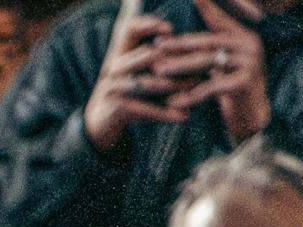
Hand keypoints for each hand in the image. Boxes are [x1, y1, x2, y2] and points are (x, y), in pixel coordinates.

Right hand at [80, 3, 185, 150]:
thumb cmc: (126, 94)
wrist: (98, 124)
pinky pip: (145, 108)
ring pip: (151, 82)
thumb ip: (154, 59)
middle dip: (178, 59)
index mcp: (119, 53)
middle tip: (203, 62)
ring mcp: (113, 87)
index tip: (171, 29)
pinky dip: (165, 113)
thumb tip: (191, 50)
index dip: (149, 25)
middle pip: (149, 55)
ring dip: (177, 86)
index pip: (130, 30)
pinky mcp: (115, 108)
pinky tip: (184, 116)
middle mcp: (114, 67)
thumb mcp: (134, 72)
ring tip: (198, 89)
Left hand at [153, 0, 270, 141]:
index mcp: (243, 37)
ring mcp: (249, 63)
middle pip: (208, 41)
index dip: (207, 9)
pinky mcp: (245, 83)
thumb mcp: (222, 66)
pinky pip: (212, 87)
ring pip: (208, 61)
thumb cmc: (232, 91)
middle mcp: (249, 45)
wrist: (252, 118)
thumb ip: (210, 50)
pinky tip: (173, 101)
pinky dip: (191, 95)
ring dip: (180, 66)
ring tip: (158, 70)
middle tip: (157, 46)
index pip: (220, 20)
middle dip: (180, 44)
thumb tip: (179, 40)